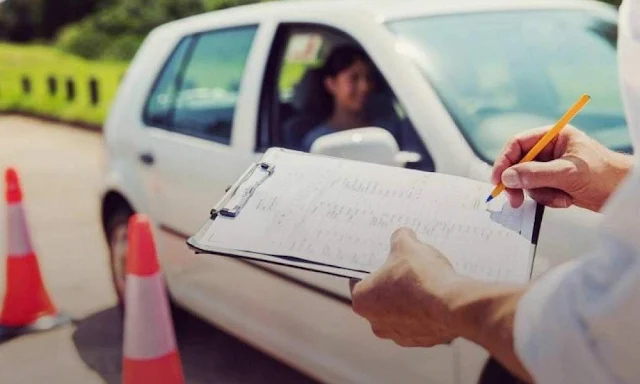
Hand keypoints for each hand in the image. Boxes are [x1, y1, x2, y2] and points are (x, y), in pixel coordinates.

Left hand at [351, 229, 531, 380]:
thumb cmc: (421, 276)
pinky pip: (419, 322)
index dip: (371, 267)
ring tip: (424, 281)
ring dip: (408, 300)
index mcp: (362, 300)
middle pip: (379, 298)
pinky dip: (425, 312)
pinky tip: (436, 296)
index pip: (359, 280)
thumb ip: (400, 238)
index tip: (383, 259)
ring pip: (400, 312)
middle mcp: (375, 323)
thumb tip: (403, 235)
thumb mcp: (407, 245)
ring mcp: (399, 335)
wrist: (453, 305)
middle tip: (405, 268)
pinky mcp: (421, 341)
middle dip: (391, 284)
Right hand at [492, 126, 632, 211]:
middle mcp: (550, 150)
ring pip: (528, 181)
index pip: (518, 144)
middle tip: (514, 200)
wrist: (625, 193)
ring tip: (561, 197)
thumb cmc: (605, 175)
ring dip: (540, 194)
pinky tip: (566, 200)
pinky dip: (549, 199)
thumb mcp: (567, 173)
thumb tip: (507, 177)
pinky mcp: (555, 183)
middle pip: (519, 164)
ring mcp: (552, 167)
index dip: (505, 160)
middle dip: (520, 183)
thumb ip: (535, 174)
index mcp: (554, 137)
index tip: (498, 179)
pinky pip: (539, 192)